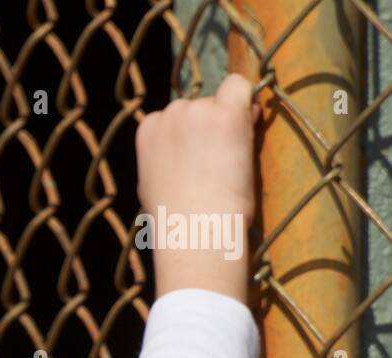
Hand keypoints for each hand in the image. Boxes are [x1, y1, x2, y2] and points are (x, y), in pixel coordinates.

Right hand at [136, 74, 257, 302]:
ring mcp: (197, 111)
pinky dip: (248, 104)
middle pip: (200, 105)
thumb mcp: (153, 182)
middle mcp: (169, 113)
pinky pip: (241, 87)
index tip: (201, 156)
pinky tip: (249, 130)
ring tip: (231, 161)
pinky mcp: (226, 114)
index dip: (194, 132)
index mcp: (147, 129)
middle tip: (220, 161)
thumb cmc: (175, 219)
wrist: (195, 230)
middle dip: (212, 125)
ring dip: (231, 121)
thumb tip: (184, 147)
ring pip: (222, 101)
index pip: (176, 115)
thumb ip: (163, 156)